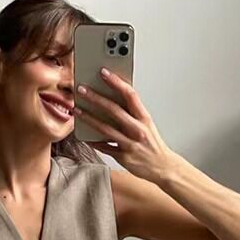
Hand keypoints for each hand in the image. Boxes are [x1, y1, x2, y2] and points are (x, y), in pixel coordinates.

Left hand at [74, 68, 176, 183]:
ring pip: (106, 129)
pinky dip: (94, 142)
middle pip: (114, 110)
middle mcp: (138, 130)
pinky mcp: (124, 157)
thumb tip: (115, 98)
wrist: (163, 167)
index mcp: (144, 118)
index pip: (130, 95)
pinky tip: (84, 135)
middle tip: (81, 89)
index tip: (103, 72)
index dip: (116, 82)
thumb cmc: (153, 144)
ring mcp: (130, 144)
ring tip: (77, 111)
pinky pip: (105, 148)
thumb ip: (133, 113)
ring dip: (89, 118)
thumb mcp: (147, 125)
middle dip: (95, 98)